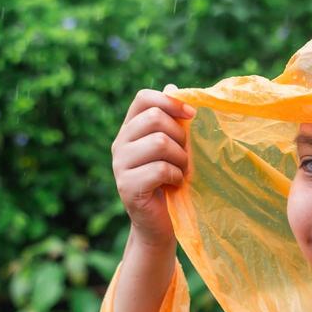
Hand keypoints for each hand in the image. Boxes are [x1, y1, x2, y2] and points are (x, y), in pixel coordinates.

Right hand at [112, 84, 195, 249]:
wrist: (160, 223)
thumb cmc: (171, 182)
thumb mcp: (175, 148)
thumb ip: (173, 121)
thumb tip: (174, 88)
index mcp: (130, 129)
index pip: (143, 98)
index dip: (169, 101)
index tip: (191, 115)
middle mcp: (120, 144)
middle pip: (154, 118)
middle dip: (180, 136)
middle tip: (186, 156)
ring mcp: (119, 165)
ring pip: (159, 142)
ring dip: (181, 158)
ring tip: (182, 171)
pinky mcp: (126, 186)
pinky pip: (159, 169)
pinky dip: (175, 176)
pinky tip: (175, 184)